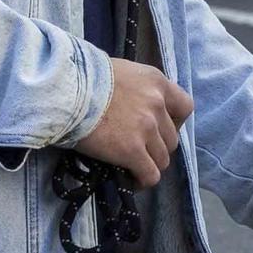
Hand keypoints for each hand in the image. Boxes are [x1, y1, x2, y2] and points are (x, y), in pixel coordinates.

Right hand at [74, 59, 194, 187]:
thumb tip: (132, 103)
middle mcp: (157, 104)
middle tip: (140, 149)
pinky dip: (142, 180)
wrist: (68, 90)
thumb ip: (136, 88)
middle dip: (158, 146)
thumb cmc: (85, 77)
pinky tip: (131, 179)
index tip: (161, 128)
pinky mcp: (132, 150)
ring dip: (149, 164)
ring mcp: (147, 128)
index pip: (184, 107)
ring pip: (162, 159)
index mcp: (156, 82)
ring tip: (133, 166)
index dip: (175, 122)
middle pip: (172, 138)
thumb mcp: (121, 72)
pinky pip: (150, 175)